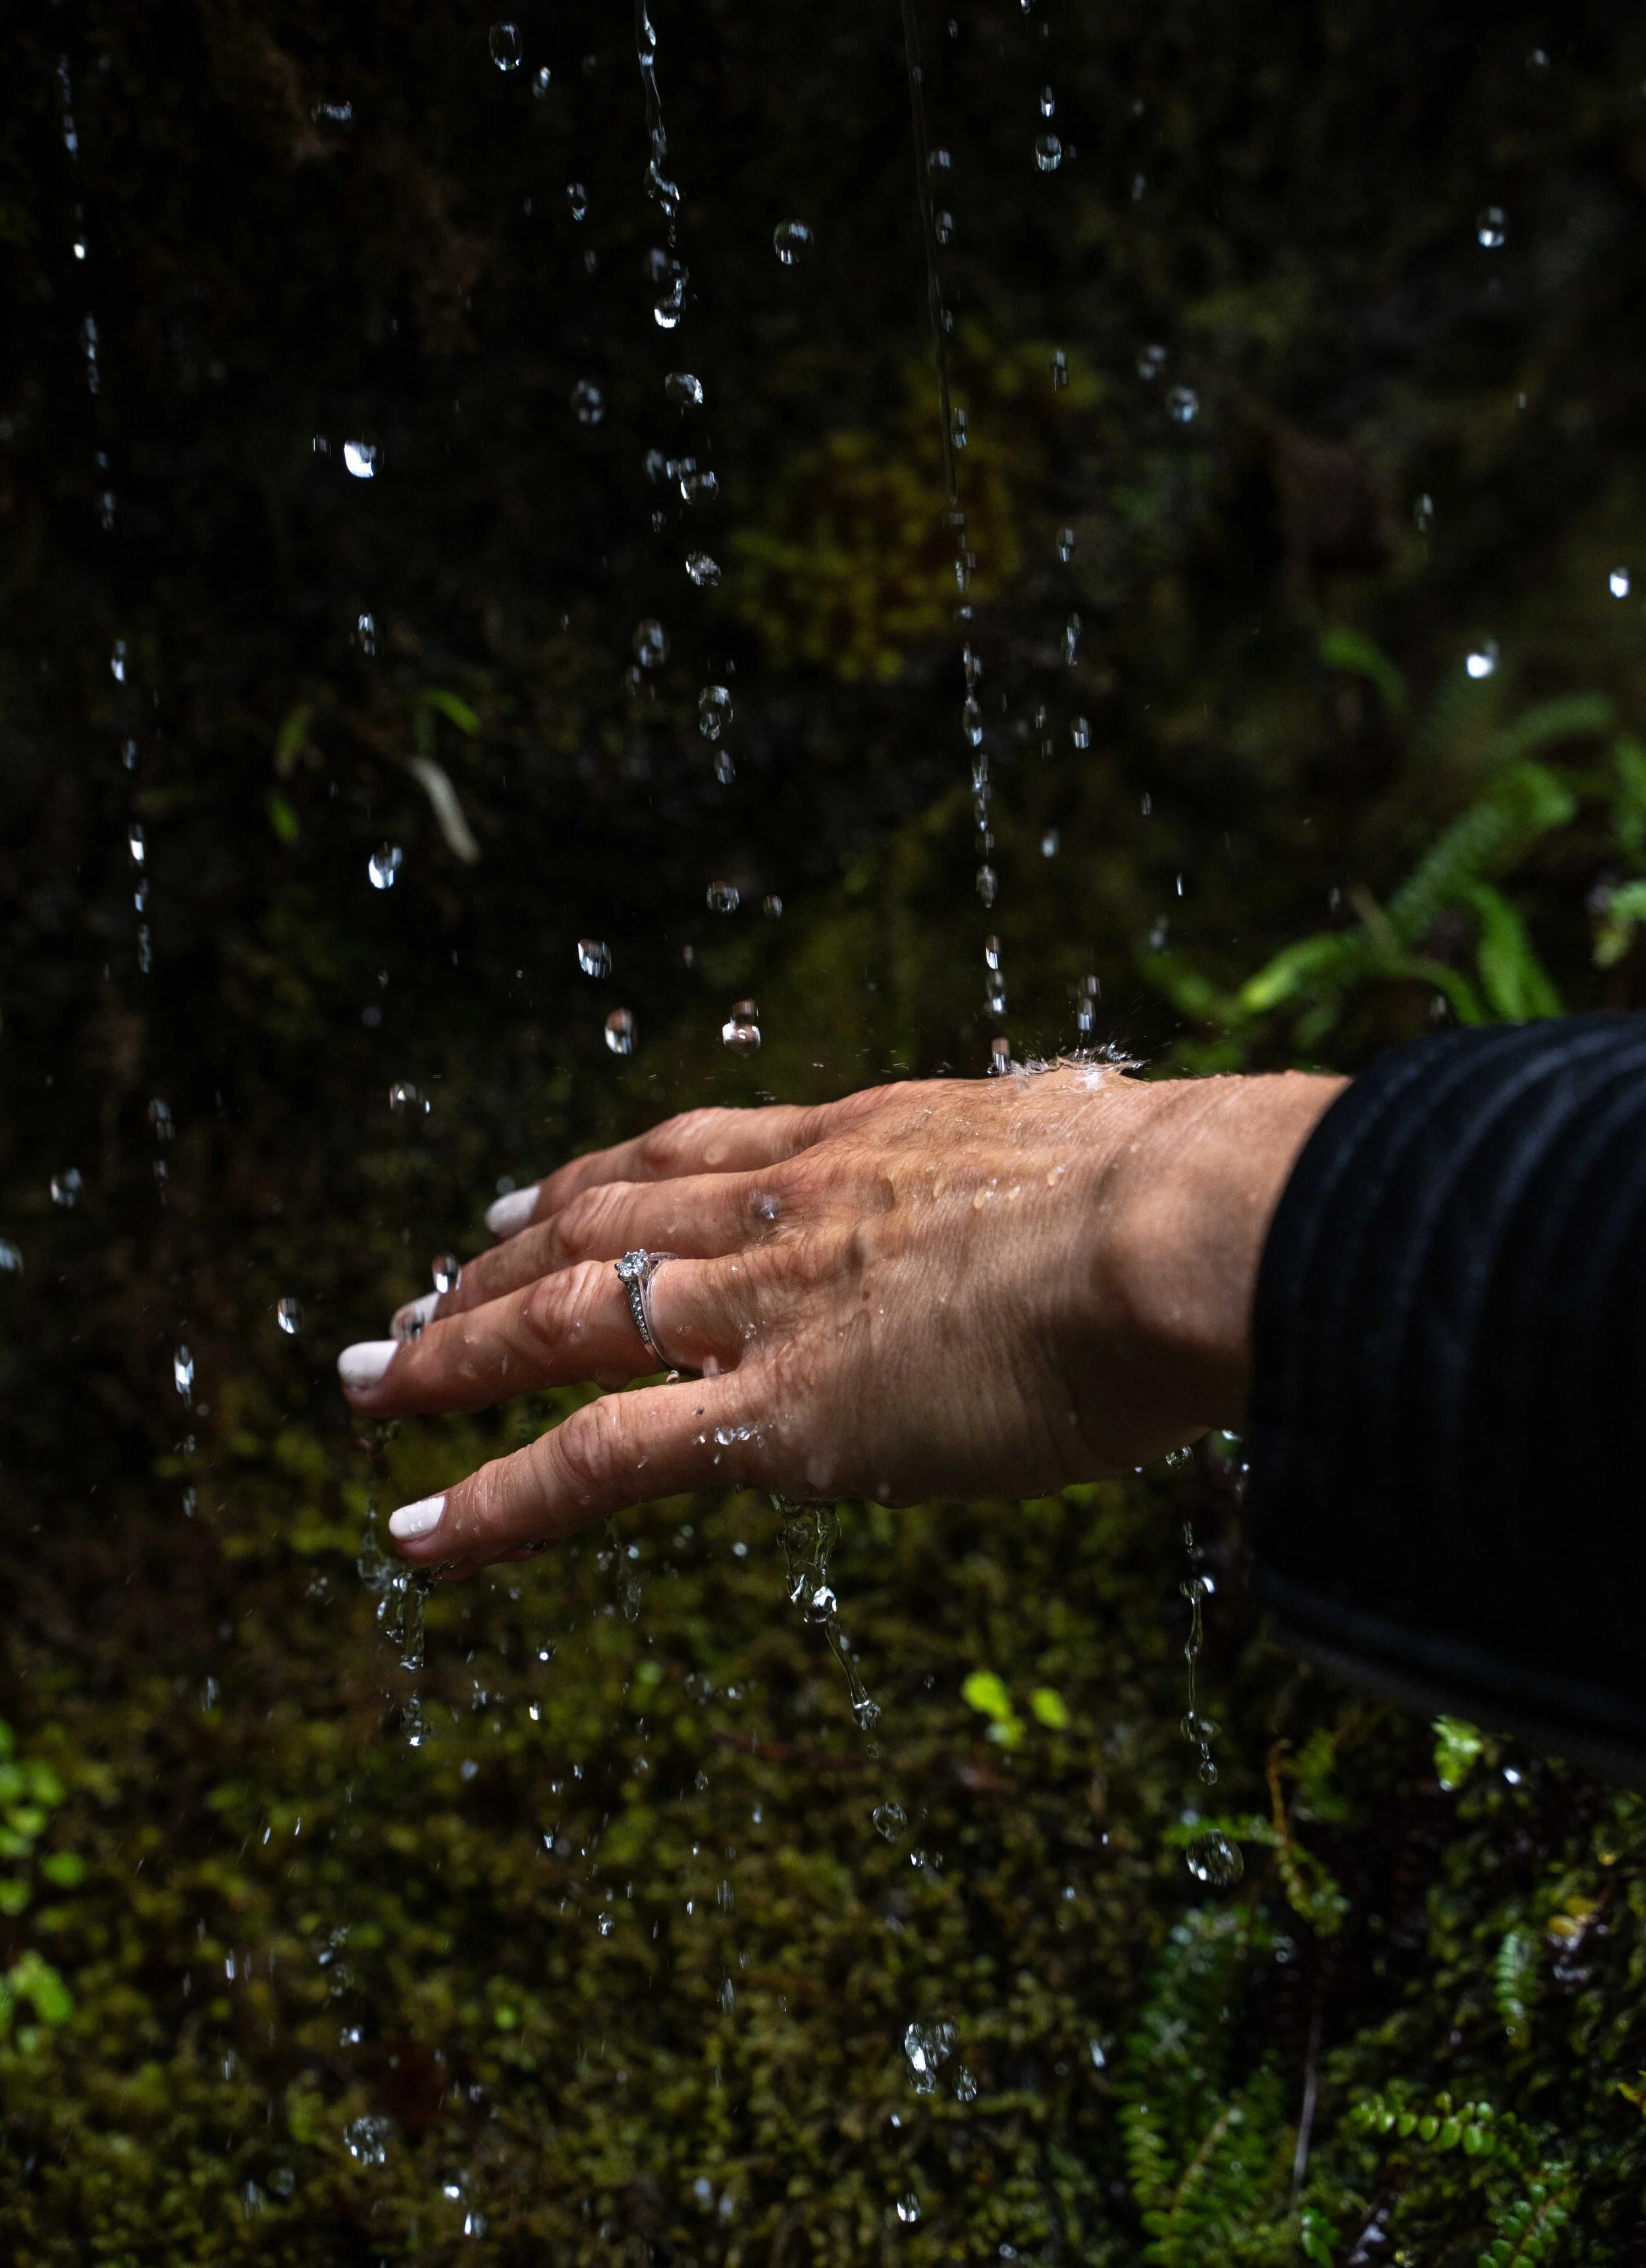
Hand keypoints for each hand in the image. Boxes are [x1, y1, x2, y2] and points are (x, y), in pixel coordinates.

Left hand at [336, 1063, 1339, 1576]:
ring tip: (369, 1387)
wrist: (1187, 1228)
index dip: (595, 1177)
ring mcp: (771, 1310)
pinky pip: (595, 1459)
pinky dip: (494, 1499)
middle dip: (491, 1262)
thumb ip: (1066, 1141)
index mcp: (866, 1141)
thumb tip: (1111, 1122)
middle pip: (594, 1224)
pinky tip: (420, 1533)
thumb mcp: (1099, 1134)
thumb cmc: (1193, 1191)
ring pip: (562, 1323)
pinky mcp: (780, 1418)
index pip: (691, 1154)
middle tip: (414, 1291)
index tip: (531, 1198)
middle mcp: (789, 1211)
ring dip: (452, 1355)